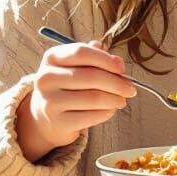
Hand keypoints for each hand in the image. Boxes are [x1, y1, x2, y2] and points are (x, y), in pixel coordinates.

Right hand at [15, 39, 136, 162]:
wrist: (46, 116)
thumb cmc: (68, 85)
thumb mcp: (75, 66)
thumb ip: (96, 57)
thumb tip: (116, 61)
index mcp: (51, 57)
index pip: (81, 52)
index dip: (105, 59)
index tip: (121, 68)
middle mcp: (46, 78)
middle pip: (90, 76)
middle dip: (117, 83)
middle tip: (131, 89)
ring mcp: (50, 101)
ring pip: (94, 98)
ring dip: (115, 99)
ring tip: (122, 100)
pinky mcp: (58, 122)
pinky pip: (91, 116)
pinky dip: (107, 112)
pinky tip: (111, 110)